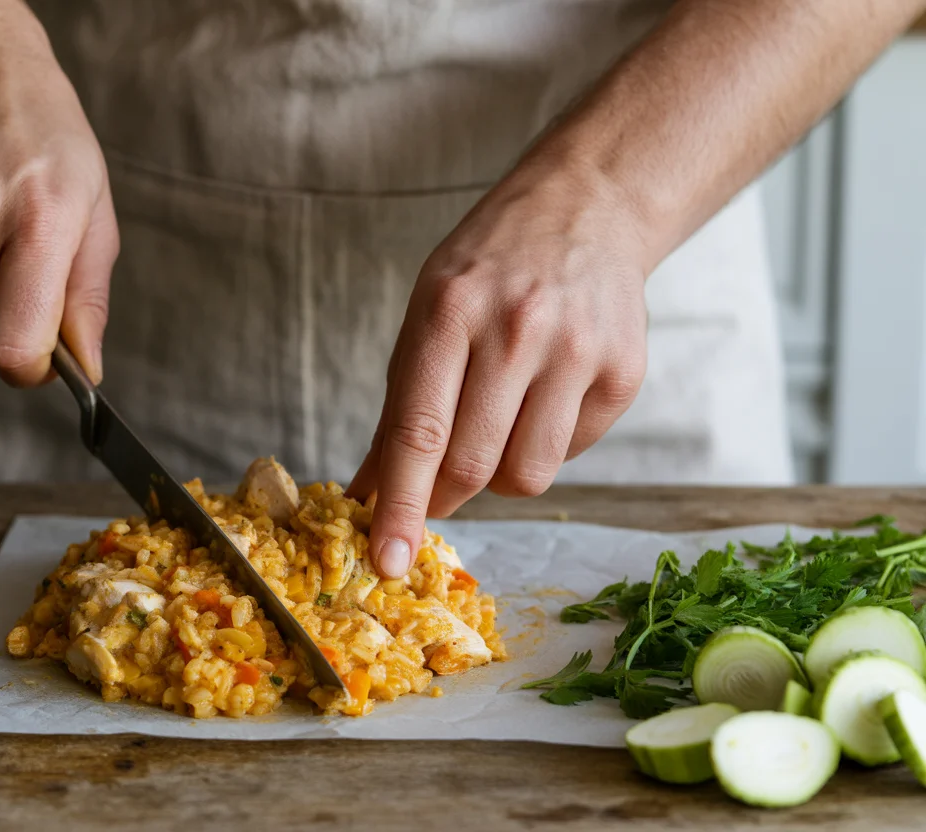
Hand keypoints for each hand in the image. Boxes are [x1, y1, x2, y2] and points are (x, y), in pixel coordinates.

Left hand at [348, 168, 649, 577]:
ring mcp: (577, 351)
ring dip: (500, 476)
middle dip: (445, 497)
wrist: (586, 206)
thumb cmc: (488, 269)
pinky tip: (545, 395)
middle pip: (474, 465)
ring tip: (498, 424)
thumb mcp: (425, 315)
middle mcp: (517, 330)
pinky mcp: (623, 372)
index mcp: (450, 312)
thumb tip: (367, 495)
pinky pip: (571, 453)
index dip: (399, 506)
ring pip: (528, 475)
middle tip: (437, 492)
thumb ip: (399, 409)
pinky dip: (545, 444)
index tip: (385, 562)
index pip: (419, 432)